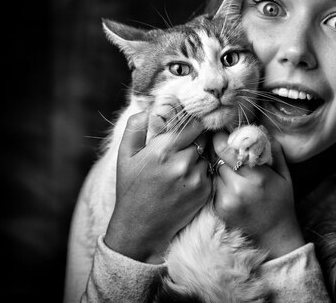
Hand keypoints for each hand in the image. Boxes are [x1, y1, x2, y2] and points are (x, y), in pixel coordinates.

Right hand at [104, 111, 211, 263]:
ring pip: (207, 154)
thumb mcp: (125, 156)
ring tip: (183, 163)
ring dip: (200, 155)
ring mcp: (196, 178)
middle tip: (187, 142)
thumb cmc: (131, 188)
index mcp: (163, 149)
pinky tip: (187, 178)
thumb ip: (135, 127)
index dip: (193, 122)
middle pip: (203, 138)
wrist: (140, 227)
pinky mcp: (205, 192)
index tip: (190, 123)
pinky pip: (210, 171)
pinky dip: (202, 171)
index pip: (193, 124)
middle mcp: (183, 162)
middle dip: (197, 137)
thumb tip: (148, 108)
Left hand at [212, 131, 304, 259]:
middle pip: (216, 157)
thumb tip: (261, 129)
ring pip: (213, 171)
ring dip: (217, 166)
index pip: (227, 148)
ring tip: (228, 167)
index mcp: (257, 177)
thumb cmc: (282, 203)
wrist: (275, 237)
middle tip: (222, 145)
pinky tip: (229, 184)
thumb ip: (274, 151)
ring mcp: (226, 200)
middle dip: (218, 149)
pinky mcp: (218, 209)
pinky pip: (213, 186)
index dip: (222, 137)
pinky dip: (218, 182)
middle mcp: (239, 188)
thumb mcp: (285, 176)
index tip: (223, 132)